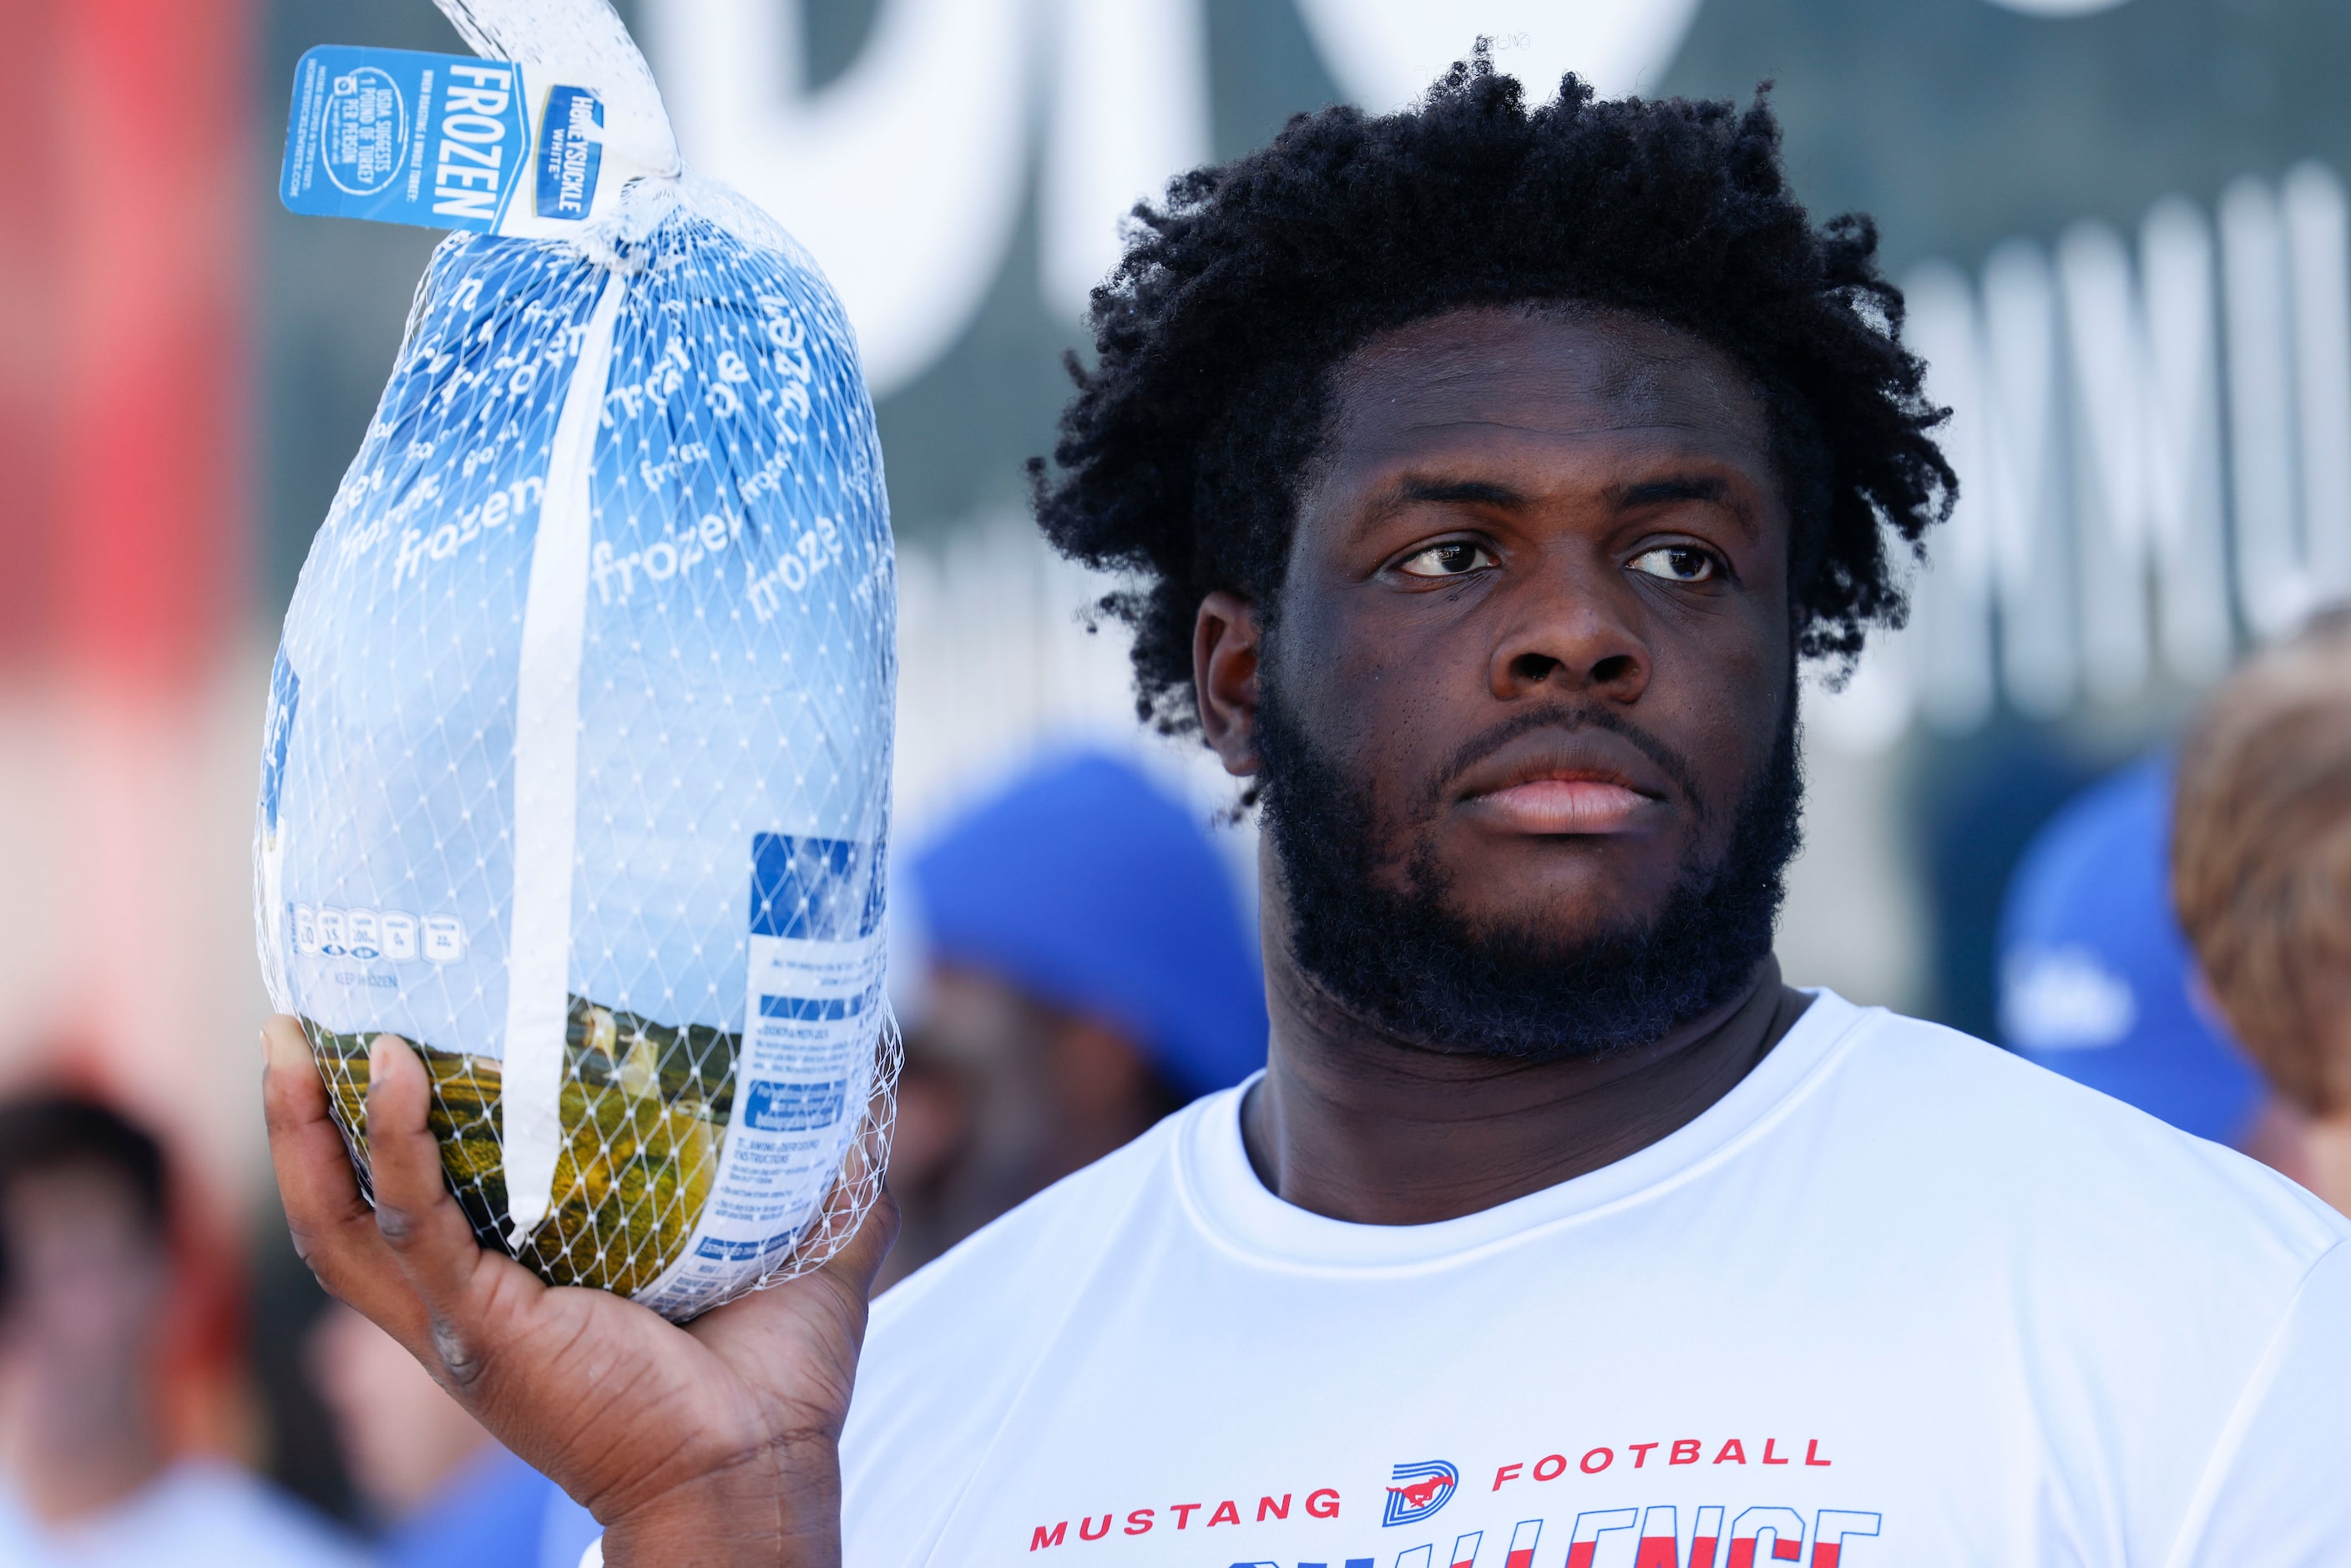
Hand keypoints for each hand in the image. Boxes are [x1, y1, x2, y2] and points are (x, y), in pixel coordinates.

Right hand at [262, 1016, 895, 1566]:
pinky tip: (391, 1076)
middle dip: (304, 1118)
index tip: (380, 1026)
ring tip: (293, 1038)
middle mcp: (473, 1301)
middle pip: (346, 1205)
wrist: (760, 1463)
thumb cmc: (774, 1379)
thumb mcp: (797, 1246)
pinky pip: (413, 1226)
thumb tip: (856, 1075)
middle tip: (295, 1020)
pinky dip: (394, 1150)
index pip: (425, 1194)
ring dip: (306, 1131)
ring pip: (343, 1220)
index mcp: (524, 1281)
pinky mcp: (480, 1331)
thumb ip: (820, 1168)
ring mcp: (465, 1319)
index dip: (387, 1123)